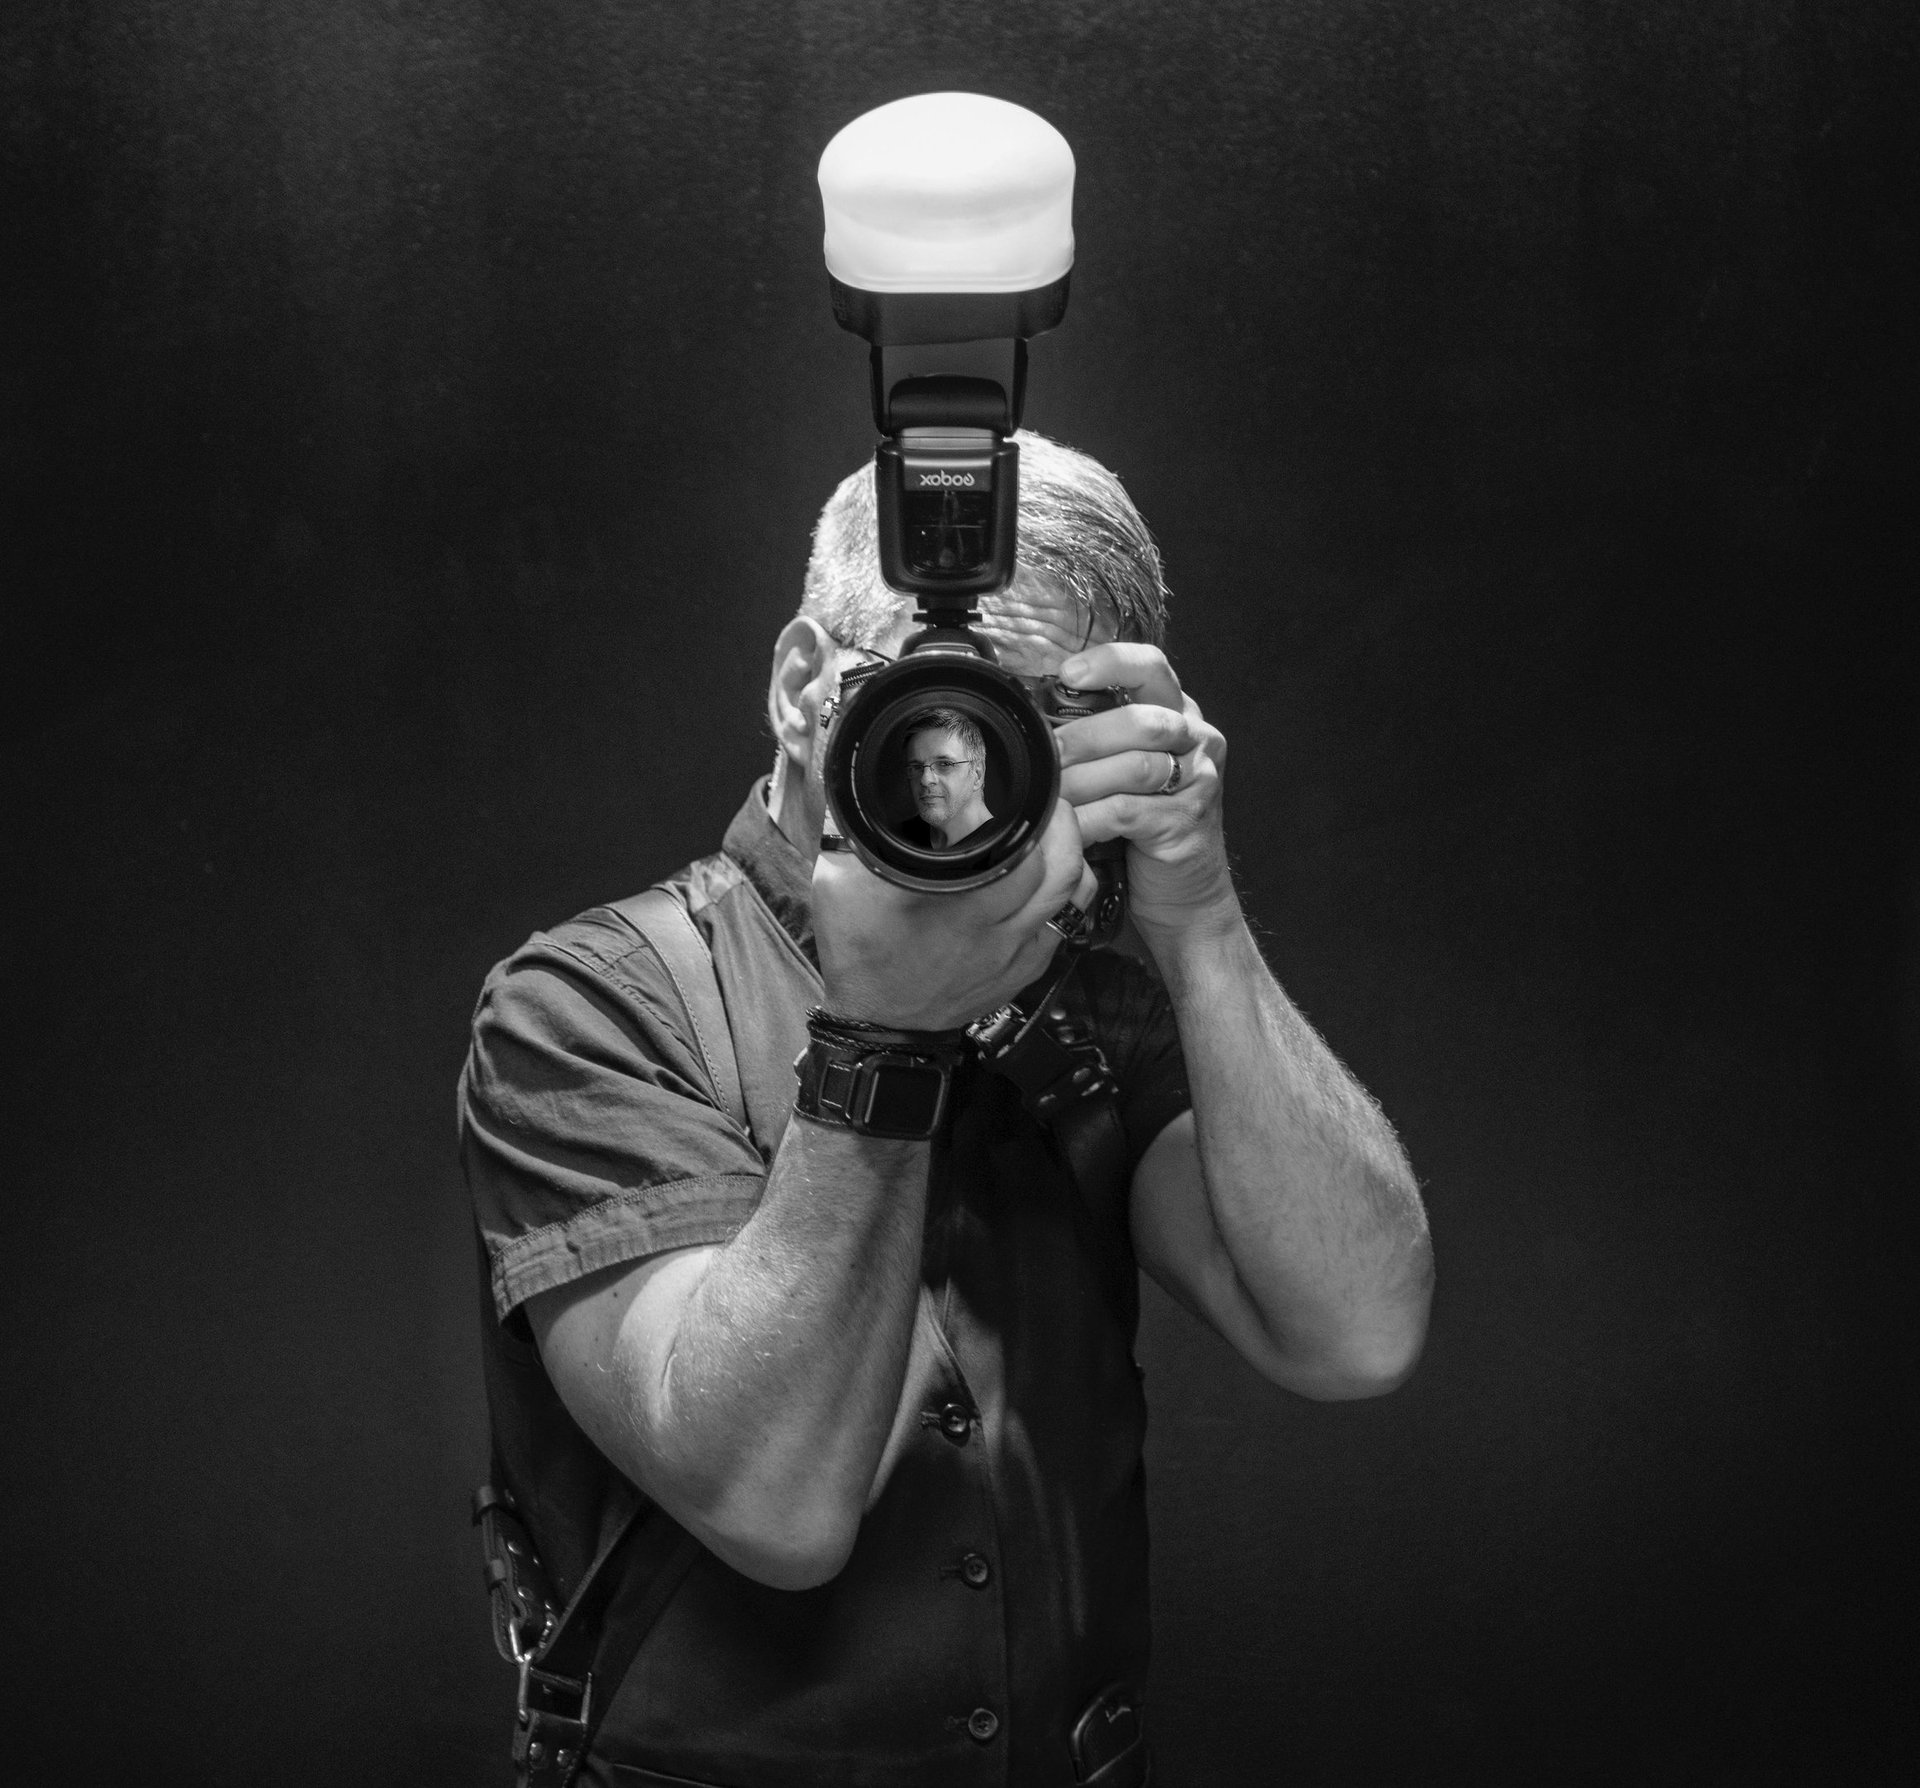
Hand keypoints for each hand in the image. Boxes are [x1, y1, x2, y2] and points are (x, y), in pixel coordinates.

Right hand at [812, 795, 1092, 1030]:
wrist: (877, 1024)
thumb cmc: (859, 952)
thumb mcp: (840, 886)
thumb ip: (854, 836)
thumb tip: (862, 789)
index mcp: (959, 909)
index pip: (1024, 855)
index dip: (1031, 816)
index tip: (1020, 792)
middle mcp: (998, 934)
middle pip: (1065, 872)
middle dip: (1064, 827)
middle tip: (1048, 804)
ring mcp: (1017, 957)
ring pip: (1075, 899)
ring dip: (1071, 860)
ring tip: (1053, 835)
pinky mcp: (1025, 973)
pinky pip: (1064, 925)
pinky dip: (1063, 895)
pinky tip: (1045, 878)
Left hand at [1054, 643, 1234, 941]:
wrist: (1183, 895)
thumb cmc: (1140, 827)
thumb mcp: (1119, 771)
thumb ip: (1095, 739)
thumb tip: (1031, 718)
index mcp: (1179, 713)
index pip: (1152, 665)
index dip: (1110, 662)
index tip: (1067, 673)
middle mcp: (1198, 739)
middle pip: (1142, 720)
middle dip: (1084, 735)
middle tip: (1046, 753)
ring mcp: (1199, 781)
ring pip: (1136, 765)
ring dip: (1082, 780)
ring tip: (1049, 794)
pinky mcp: (1187, 822)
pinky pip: (1128, 811)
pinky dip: (1089, 818)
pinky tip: (1067, 826)